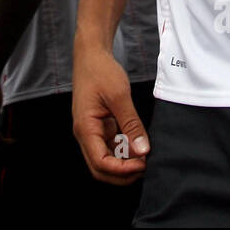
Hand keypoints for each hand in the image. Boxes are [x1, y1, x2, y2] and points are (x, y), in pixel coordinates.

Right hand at [72, 39, 148, 184]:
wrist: (91, 55)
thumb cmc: (101, 71)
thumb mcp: (119, 96)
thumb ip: (131, 124)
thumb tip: (142, 151)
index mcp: (85, 128)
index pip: (100, 163)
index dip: (122, 170)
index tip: (142, 164)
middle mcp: (85, 134)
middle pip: (100, 169)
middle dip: (122, 174)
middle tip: (145, 166)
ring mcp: (91, 131)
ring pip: (105, 161)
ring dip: (123, 164)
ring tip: (144, 156)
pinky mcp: (98, 127)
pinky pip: (109, 147)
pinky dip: (123, 152)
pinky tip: (137, 146)